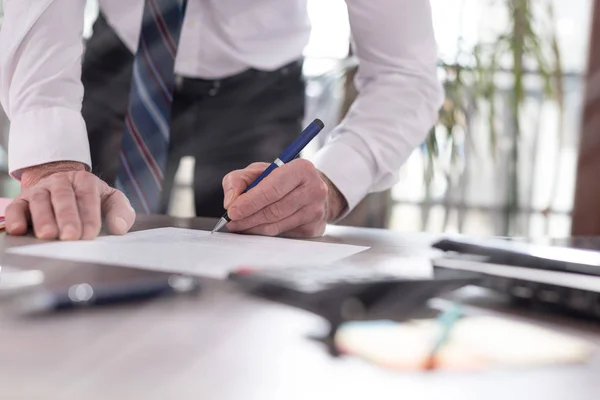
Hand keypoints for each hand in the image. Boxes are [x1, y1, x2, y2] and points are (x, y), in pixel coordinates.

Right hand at [6, 161, 135, 239]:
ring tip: (48, 235)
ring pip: (39, 201)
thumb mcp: (111, 201)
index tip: (90, 235)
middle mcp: (60, 182)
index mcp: (84, 181)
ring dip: (43, 218)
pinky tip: (17, 230)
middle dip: (67, 217)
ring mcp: (39, 190)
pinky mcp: (22, 201)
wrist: (64, 186)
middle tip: (70, 236)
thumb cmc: (92, 200)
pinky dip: (15, 217)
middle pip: (63, 197)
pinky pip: (16, 207)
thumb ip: (121, 212)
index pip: (87, 196)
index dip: (89, 215)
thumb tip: (119, 227)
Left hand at [222, 159, 346, 237]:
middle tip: (232, 222)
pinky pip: (283, 235)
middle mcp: (314, 190)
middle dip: (248, 218)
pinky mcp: (315, 228)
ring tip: (240, 225)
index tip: (232, 211)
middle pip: (274, 210)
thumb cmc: (283, 179)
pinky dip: (265, 233)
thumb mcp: (259, 171)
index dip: (250, 202)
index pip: (272, 189)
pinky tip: (256, 228)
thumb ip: (238, 180)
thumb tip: (230, 202)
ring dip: (254, 228)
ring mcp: (316, 211)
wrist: (312, 190)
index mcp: (302, 169)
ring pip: (277, 226)